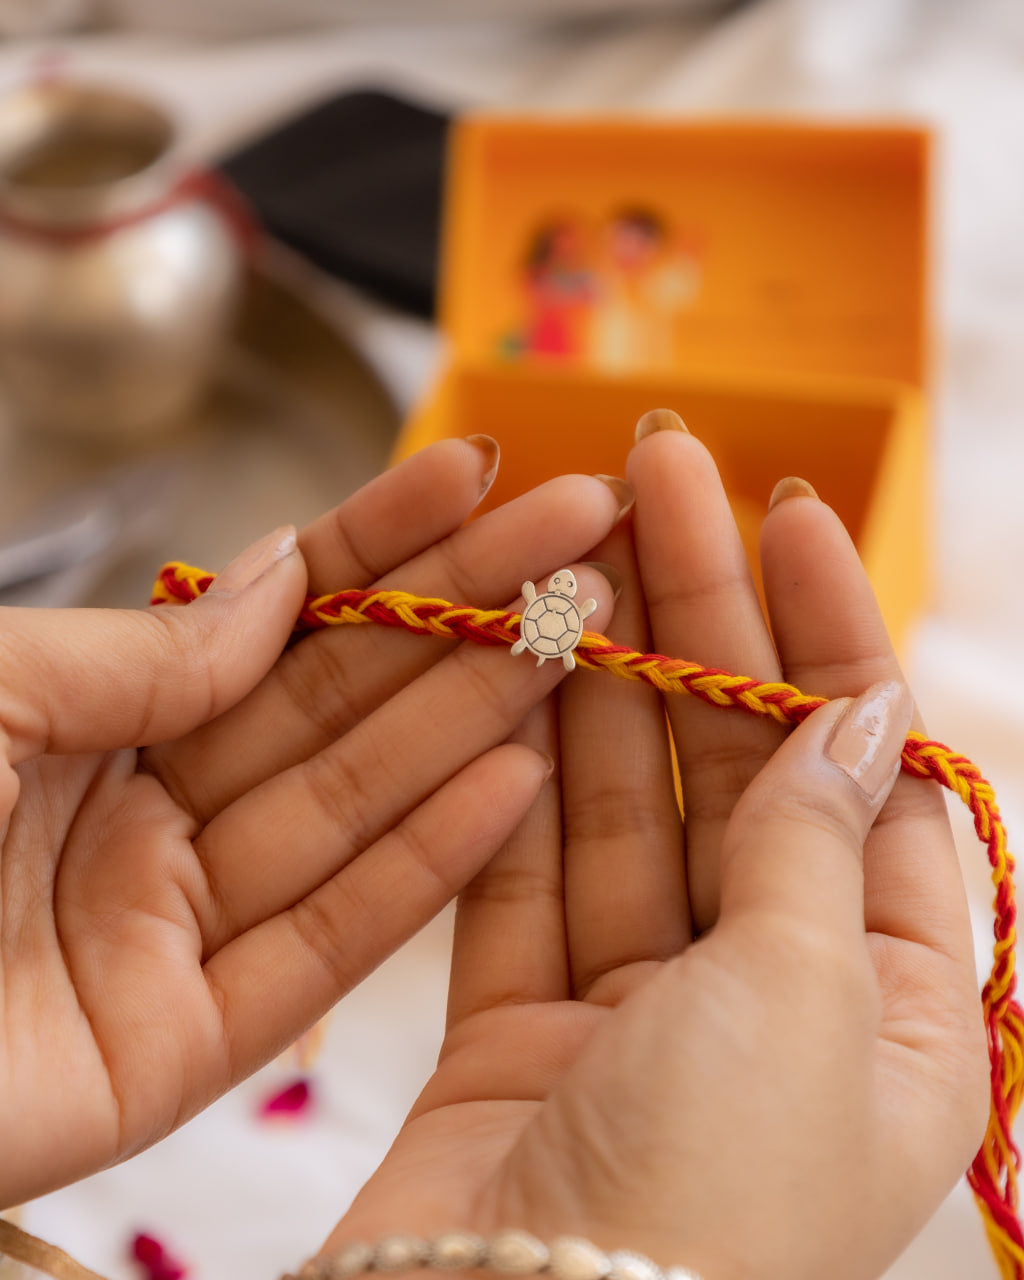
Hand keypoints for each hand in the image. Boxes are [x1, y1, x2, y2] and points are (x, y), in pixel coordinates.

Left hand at [0, 437, 627, 1206]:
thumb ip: (143, 651)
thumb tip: (284, 578)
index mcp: (86, 720)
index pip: (268, 618)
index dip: (379, 543)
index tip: (477, 475)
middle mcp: (143, 816)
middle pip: (335, 706)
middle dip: (463, 617)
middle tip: (580, 542)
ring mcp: (169, 931)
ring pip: (350, 812)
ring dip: (471, 723)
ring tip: (578, 638)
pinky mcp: (180, 1049)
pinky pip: (322, 947)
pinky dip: (425, 871)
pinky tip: (512, 784)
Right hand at [323, 424, 988, 1279]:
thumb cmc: (717, 1199)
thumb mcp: (809, 997)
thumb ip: (817, 841)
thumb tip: (860, 711)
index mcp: (891, 1007)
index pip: (871, 772)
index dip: (827, 631)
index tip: (784, 507)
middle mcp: (770, 1000)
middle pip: (736, 766)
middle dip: (702, 617)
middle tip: (658, 474)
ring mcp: (637, 1010)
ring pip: (621, 805)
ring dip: (599, 679)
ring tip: (574, 547)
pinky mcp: (521, 1027)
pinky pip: (525, 877)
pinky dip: (517, 784)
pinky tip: (513, 672)